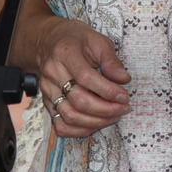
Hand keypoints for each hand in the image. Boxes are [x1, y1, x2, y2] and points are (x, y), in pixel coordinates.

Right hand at [25, 15, 130, 137]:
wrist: (50, 41)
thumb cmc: (77, 41)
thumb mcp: (98, 40)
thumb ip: (111, 60)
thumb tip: (124, 79)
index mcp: (65, 53)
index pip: (85, 77)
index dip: (107, 90)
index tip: (124, 96)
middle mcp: (52, 73)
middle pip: (79, 101)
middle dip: (106, 109)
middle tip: (124, 108)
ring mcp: (48, 90)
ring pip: (70, 116)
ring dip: (96, 122)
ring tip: (114, 116)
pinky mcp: (47, 102)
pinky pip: (60, 124)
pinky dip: (80, 130)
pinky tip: (96, 124)